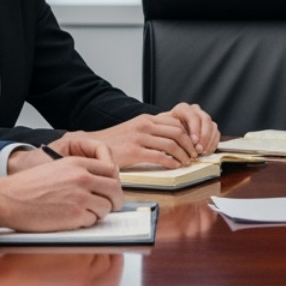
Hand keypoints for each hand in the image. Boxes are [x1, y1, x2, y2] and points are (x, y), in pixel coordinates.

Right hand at [0, 152, 121, 232]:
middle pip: (115, 188)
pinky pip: (92, 220)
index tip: (112, 189)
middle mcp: (82, 177)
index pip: (110, 170)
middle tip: (112, 206)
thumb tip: (100, 182)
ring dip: (100, 212)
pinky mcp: (75, 215)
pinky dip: (87, 222)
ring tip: (86, 213)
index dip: (114, 181)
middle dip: (115, 199)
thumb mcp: (57, 167)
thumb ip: (80, 171)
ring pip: (106, 207)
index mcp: (78, 163)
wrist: (10, 199)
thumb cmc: (28, 186)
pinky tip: (74, 220)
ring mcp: (80, 197)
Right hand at [90, 112, 204, 168]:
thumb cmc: (114, 141)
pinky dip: (171, 162)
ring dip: (183, 155)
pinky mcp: (134, 152)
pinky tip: (174, 166)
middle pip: (178, 132)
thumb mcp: (134, 129)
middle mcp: (144, 125)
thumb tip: (171, 138)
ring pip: (171, 144)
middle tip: (194, 155)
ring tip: (187, 162)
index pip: (176, 122)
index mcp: (146, 119)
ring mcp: (139, 138)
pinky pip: (159, 156)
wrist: (91, 145)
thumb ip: (151, 131)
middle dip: (190, 145)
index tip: (194, 144)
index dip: (189, 134)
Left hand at [165, 102, 219, 155]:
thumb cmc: (164, 132)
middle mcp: (195, 111)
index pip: (192, 115)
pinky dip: (213, 144)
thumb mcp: (163, 131)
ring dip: (209, 141)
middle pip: (205, 120)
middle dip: (203, 136)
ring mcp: (203, 118)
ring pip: (212, 126)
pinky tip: (206, 152)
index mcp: (182, 109)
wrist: (168, 134)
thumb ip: (169, 134)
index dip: (195, 128)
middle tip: (198, 149)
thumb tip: (175, 144)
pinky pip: (216, 134)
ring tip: (202, 152)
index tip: (193, 141)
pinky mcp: (210, 127)